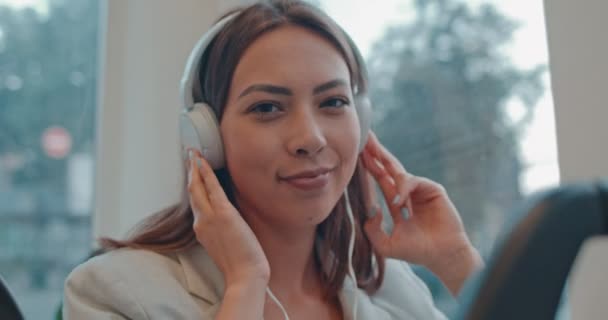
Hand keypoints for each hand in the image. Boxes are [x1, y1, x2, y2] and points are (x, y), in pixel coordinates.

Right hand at [187, 150, 269, 287]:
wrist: (244, 275)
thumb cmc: (239, 264)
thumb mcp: (224, 245)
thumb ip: (220, 230)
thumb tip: (225, 220)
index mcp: (202, 230)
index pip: (195, 203)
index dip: (192, 186)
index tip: (191, 174)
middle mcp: (201, 222)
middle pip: (192, 192)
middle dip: (190, 172)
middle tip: (188, 155)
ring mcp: (209, 217)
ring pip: (197, 187)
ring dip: (195, 168)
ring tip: (193, 154)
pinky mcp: (222, 213)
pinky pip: (211, 187)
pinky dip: (205, 173)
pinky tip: (202, 162)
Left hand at [360, 132, 481, 292]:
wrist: (442, 256)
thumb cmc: (418, 251)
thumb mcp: (387, 245)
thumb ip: (373, 232)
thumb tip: (372, 211)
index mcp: (397, 201)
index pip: (381, 178)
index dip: (370, 165)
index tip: (357, 153)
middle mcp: (408, 193)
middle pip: (389, 167)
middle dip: (377, 153)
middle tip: (365, 137)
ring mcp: (421, 190)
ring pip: (399, 172)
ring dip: (383, 163)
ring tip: (369, 157)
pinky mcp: (433, 190)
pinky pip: (413, 182)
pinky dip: (404, 189)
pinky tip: (399, 202)